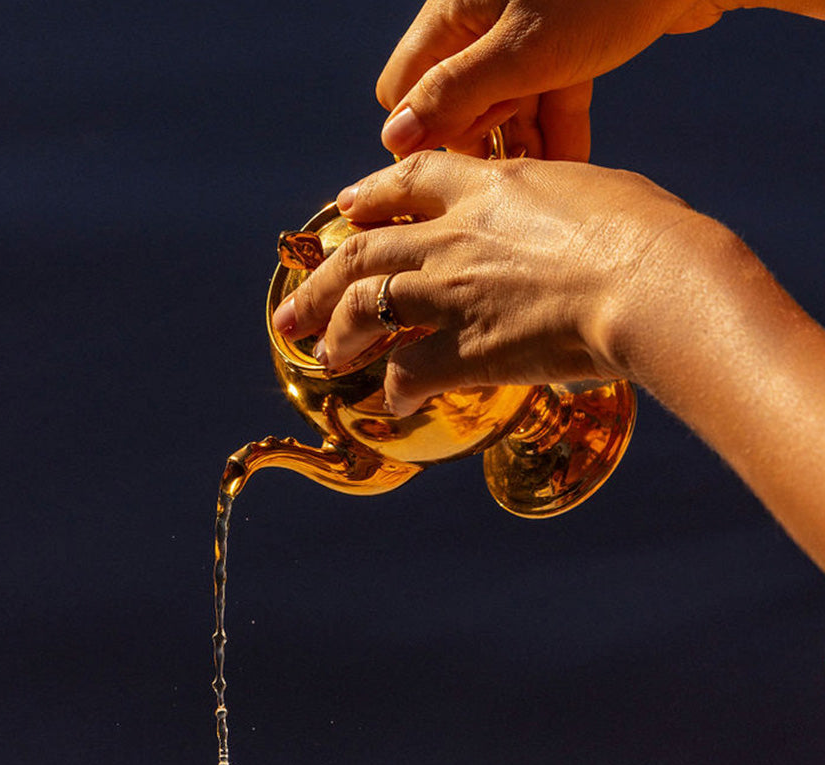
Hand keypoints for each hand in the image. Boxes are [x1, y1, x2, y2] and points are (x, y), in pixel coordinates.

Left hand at [271, 151, 697, 413]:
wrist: (649, 282)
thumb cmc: (647, 235)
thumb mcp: (592, 194)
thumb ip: (550, 209)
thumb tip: (552, 227)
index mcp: (486, 188)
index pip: (409, 182)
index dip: (369, 195)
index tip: (344, 208)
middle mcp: (451, 237)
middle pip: (361, 252)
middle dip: (319, 281)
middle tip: (292, 307)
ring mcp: (448, 293)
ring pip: (363, 310)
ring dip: (335, 334)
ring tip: (321, 354)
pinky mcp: (460, 350)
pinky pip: (407, 375)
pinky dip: (395, 392)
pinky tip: (391, 405)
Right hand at [376, 0, 728, 160]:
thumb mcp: (522, 53)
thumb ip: (455, 95)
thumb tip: (396, 138)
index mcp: (452, 14)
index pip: (404, 90)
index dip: (424, 132)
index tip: (457, 166)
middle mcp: (481, 21)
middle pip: (453, 102)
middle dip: (480, 143)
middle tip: (509, 174)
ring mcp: (526, 32)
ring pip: (504, 105)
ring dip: (522, 146)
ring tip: (544, 188)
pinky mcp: (570, 42)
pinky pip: (546, 97)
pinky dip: (556, 131)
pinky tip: (571, 172)